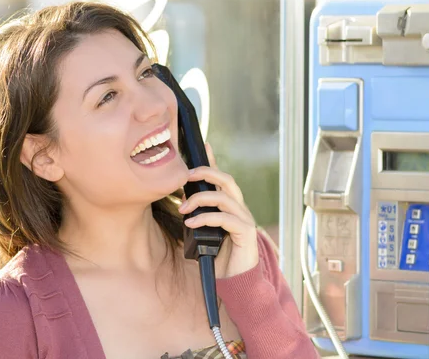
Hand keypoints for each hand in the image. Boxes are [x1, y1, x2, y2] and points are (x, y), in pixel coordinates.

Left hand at [177, 143, 258, 277]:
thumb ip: (198, 216)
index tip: (205, 146)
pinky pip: (225, 219)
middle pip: (227, 180)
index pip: (222, 178)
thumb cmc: (218, 257)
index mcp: (230, 206)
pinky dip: (206, 218)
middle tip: (186, 176)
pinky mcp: (246, 233)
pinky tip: (191, 223)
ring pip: (224, 197)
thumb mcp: (203, 233)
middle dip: (206, 173)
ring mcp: (245, 220)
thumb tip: (182, 203)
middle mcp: (239, 209)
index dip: (214, 161)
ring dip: (200, 199)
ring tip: (183, 207)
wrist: (235, 281)